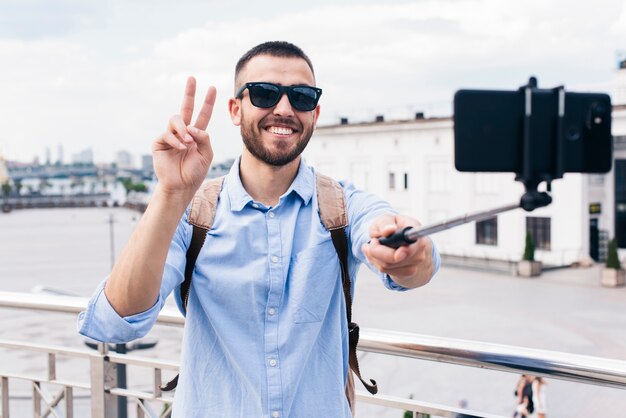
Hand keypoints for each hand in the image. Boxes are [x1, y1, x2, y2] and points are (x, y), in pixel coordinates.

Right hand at [152, 76, 216, 196]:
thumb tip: (193, 126)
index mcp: (196, 135)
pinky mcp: (159, 142)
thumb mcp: (207, 154)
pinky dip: (177, 140)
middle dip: (189, 93)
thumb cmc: (194, 172)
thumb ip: (204, 138)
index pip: (203, 115)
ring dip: (184, 129)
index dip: (207, 102)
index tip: (211, 88)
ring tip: (188, 142)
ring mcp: (170, 136)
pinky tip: (181, 148)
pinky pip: (168, 133)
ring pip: (176, 119)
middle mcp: (183, 132)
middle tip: (192, 78)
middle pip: (186, 108)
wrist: (181, 186)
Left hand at [361, 214, 433, 287]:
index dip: (407, 251)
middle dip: (376, 250)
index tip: (398, 254)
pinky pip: (385, 270)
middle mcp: (419, 249)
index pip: (415, 243)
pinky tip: (376, 254)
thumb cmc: (393, 226)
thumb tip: (389, 230)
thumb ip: (385, 223)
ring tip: (373, 245)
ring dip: (374, 256)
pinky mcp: (408, 272)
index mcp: (415, 231)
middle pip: (394, 258)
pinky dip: (376, 262)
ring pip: (386, 265)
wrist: (400, 239)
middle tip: (372, 241)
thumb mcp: (386, 219)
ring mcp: (415, 263)